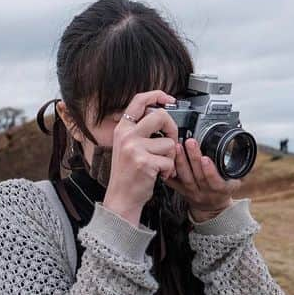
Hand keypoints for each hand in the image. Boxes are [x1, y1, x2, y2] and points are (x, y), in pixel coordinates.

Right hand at [102, 91, 178, 223]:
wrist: (121, 199)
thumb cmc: (127, 175)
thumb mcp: (126, 146)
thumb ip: (139, 130)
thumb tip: (160, 115)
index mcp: (122, 129)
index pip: (139, 101)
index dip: (157, 95)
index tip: (169, 99)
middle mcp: (127, 135)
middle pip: (160, 116)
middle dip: (172, 129)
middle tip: (170, 141)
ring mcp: (135, 148)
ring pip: (169, 142)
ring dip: (170, 156)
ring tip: (160, 165)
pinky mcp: (145, 162)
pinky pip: (169, 161)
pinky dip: (169, 170)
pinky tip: (159, 175)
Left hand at [165, 136, 239, 221]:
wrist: (212, 209)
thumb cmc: (223, 192)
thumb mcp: (235, 182)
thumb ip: (238, 170)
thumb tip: (245, 152)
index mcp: (220, 190)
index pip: (215, 182)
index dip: (210, 171)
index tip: (206, 158)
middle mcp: (205, 192)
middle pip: (198, 176)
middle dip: (193, 157)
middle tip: (190, 142)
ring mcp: (192, 192)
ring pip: (185, 177)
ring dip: (180, 161)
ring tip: (178, 147)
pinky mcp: (181, 191)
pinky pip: (173, 183)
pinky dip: (168, 172)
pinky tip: (166, 160)